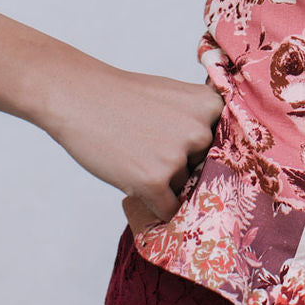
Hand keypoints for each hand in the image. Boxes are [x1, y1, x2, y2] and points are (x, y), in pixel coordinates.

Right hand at [43, 65, 223, 225]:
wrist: (79, 97)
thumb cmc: (124, 96)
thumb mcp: (175, 95)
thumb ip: (200, 121)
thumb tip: (217, 157)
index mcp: (210, 107)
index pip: (225, 144)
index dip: (205, 150)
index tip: (190, 149)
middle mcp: (200, 132)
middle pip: (204, 167)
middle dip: (183, 165)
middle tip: (151, 147)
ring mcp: (177, 157)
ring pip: (183, 186)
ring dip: (164, 181)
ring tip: (135, 154)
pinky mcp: (154, 181)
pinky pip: (168, 209)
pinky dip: (154, 204)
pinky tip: (135, 182)